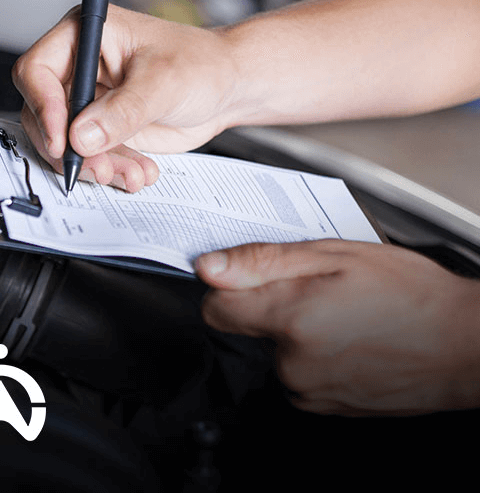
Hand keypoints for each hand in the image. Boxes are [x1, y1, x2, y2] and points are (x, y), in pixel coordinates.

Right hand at [12, 5, 243, 191]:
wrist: (228, 89)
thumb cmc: (202, 64)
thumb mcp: (164, 83)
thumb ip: (123, 110)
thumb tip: (81, 135)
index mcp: (84, 35)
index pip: (37, 70)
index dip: (43, 106)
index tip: (62, 139)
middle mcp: (79, 68)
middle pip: (43, 114)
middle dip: (69, 147)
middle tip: (95, 166)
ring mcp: (88, 101)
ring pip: (65, 143)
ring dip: (93, 165)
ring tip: (128, 173)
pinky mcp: (101, 129)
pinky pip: (89, 157)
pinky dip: (111, 170)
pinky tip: (138, 171)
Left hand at [196, 240, 479, 415]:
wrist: (467, 345)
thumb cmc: (412, 294)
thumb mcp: (334, 254)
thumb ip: (262, 261)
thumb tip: (208, 267)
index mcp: (289, 319)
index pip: (214, 309)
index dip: (228, 287)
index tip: (249, 276)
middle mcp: (292, 362)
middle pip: (250, 329)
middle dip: (275, 305)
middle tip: (323, 289)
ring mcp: (310, 390)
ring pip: (278, 351)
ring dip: (301, 332)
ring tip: (347, 314)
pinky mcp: (328, 407)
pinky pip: (302, 375)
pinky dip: (319, 357)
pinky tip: (354, 339)